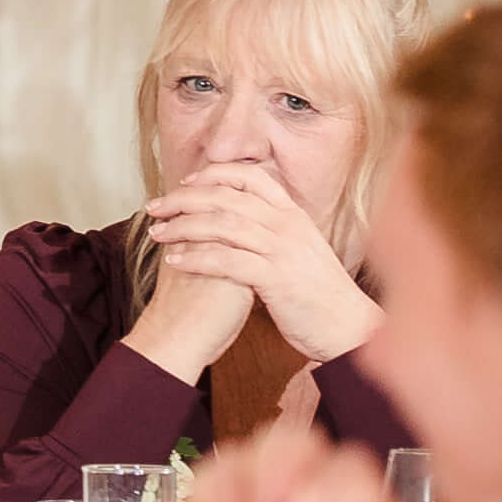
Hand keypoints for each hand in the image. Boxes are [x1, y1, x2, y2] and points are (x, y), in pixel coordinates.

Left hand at [154, 160, 381, 368]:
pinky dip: (197, 258)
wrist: (347, 326)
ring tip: (157, 233)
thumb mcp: (300, 249)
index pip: (251, 177)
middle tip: (154, 208)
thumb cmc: (318, 291)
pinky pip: (228, 261)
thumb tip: (241, 217)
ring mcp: (283, 251)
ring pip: (223, 226)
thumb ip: (274, 229)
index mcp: (293, 215)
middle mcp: (288, 226)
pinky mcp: (277, 279)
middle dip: (184, 199)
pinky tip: (174, 261)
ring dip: (183, 227)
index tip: (185, 182)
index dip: (214, 174)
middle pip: (227, 198)